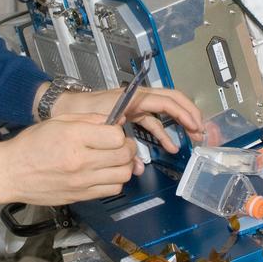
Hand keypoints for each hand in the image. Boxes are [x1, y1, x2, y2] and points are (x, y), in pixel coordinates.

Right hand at [0, 114, 141, 206]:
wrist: (11, 172)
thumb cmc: (30, 146)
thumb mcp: (58, 121)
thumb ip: (90, 119)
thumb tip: (115, 120)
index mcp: (74, 138)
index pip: (116, 136)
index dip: (119, 131)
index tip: (113, 131)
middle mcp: (80, 161)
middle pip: (124, 155)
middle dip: (127, 147)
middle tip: (119, 144)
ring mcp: (82, 182)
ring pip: (123, 174)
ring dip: (124, 165)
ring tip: (114, 159)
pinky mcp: (81, 196)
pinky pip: (112, 189)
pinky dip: (115, 180)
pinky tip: (106, 172)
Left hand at [52, 86, 204, 152]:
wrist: (61, 106)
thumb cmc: (78, 110)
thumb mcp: (101, 123)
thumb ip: (121, 142)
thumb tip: (137, 164)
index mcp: (133, 97)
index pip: (167, 101)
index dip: (184, 113)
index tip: (195, 125)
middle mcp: (137, 98)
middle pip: (171, 101)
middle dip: (188, 115)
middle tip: (200, 131)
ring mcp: (134, 105)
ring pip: (164, 112)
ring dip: (178, 125)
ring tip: (191, 139)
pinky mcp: (130, 113)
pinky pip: (152, 122)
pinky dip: (161, 133)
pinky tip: (169, 146)